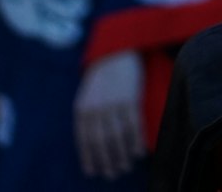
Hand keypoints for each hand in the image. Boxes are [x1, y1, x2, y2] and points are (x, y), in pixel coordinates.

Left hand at [74, 49, 145, 179]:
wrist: (117, 48)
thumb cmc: (103, 73)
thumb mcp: (87, 93)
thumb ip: (87, 114)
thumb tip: (90, 141)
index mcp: (82, 108)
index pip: (85, 141)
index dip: (90, 158)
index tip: (94, 172)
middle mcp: (96, 109)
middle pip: (102, 143)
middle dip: (108, 161)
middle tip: (114, 173)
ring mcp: (113, 104)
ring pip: (117, 138)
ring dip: (123, 155)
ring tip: (126, 166)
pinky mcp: (130, 99)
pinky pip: (133, 126)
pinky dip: (136, 141)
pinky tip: (139, 151)